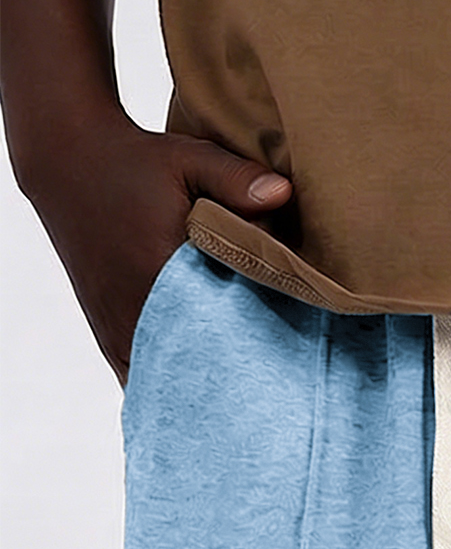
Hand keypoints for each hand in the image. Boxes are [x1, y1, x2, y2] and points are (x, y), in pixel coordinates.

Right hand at [22, 111, 291, 386]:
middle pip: (195, 367)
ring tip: (236, 387)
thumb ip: (236, 179)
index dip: (252, 349)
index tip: (281, 354)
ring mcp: (116, 328)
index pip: (219, 333)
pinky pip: (139, 378)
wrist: (67, 162)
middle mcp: (132, 311)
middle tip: (268, 381)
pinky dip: (167, 383)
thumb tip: (284, 194)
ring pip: (164, 380)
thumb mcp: (188, 159)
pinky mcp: (106, 334)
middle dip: (230, 375)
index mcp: (157, 274)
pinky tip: (198, 388)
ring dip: (199, 383)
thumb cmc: (134, 162)